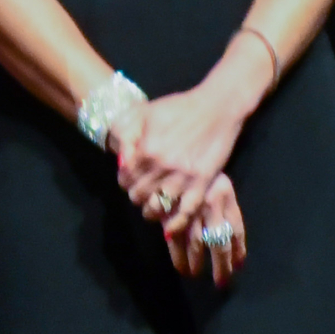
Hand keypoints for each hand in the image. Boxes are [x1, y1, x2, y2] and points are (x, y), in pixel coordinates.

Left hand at [117, 71, 256, 240]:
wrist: (216, 107)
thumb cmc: (178, 107)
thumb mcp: (144, 111)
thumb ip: (125, 133)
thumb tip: (118, 161)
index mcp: (145, 149)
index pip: (125, 179)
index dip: (126, 181)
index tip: (131, 179)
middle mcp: (162, 166)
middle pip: (138, 196)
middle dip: (137, 196)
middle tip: (143, 192)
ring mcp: (183, 176)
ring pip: (157, 207)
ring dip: (151, 211)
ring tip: (153, 207)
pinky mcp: (202, 182)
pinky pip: (185, 212)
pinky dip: (175, 223)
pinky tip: (169, 227)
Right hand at [166, 175, 245, 285]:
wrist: (172, 156)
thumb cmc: (199, 174)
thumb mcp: (219, 185)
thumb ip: (228, 211)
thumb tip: (238, 253)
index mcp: (226, 196)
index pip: (237, 230)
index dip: (238, 251)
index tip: (238, 266)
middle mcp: (211, 205)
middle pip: (220, 242)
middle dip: (221, 266)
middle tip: (220, 282)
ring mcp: (190, 208)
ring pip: (198, 244)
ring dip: (197, 263)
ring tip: (195, 274)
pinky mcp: (170, 211)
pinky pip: (176, 240)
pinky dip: (179, 257)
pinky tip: (181, 267)